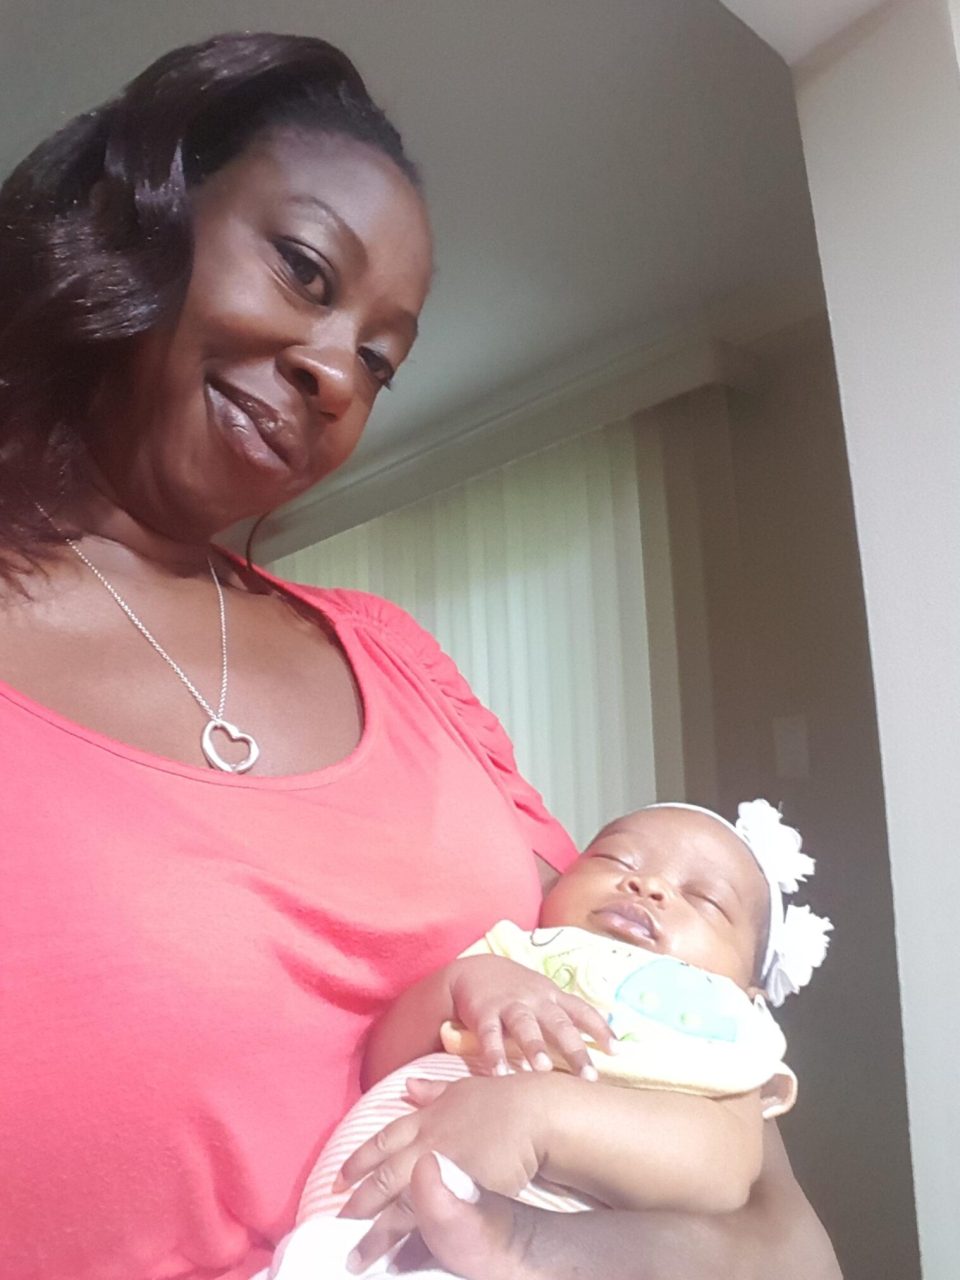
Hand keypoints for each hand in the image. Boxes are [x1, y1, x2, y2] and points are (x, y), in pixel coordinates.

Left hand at [335, 1073, 547, 1272]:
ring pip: (400, 1210)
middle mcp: (424, 1147)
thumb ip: (431, 1091)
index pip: (380, 1144)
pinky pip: (430, 1228)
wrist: (530, 1114)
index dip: (358, 1163)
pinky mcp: (460, 1197)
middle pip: (383, 1181)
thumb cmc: (499, 1100)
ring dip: (377, 1235)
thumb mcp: (460, 1088)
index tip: (338, 1181)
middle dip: (358, 1207)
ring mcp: (440, 1174)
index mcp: (423, 1122)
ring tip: (359, 1258)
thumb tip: (408, 1086)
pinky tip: (399, 1262)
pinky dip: (412, 1246)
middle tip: (338, 1228)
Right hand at [447, 954, 615, 1076]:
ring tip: (542, 1070)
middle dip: (575, 1049)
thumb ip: (565, 1019)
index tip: (617, 1051)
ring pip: (525, 1025)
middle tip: (589, 1076)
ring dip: (534, 1046)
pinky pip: (489, 1034)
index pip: (582, 1011)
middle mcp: (535, 999)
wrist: (473, 970)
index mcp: (552, 997)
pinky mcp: (484, 1011)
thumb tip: (602, 1047)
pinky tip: (499, 1074)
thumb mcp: (543, 998)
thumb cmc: (516, 992)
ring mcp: (509, 1004)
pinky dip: (494, 1053)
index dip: (600, 1029)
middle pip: (558, 1023)